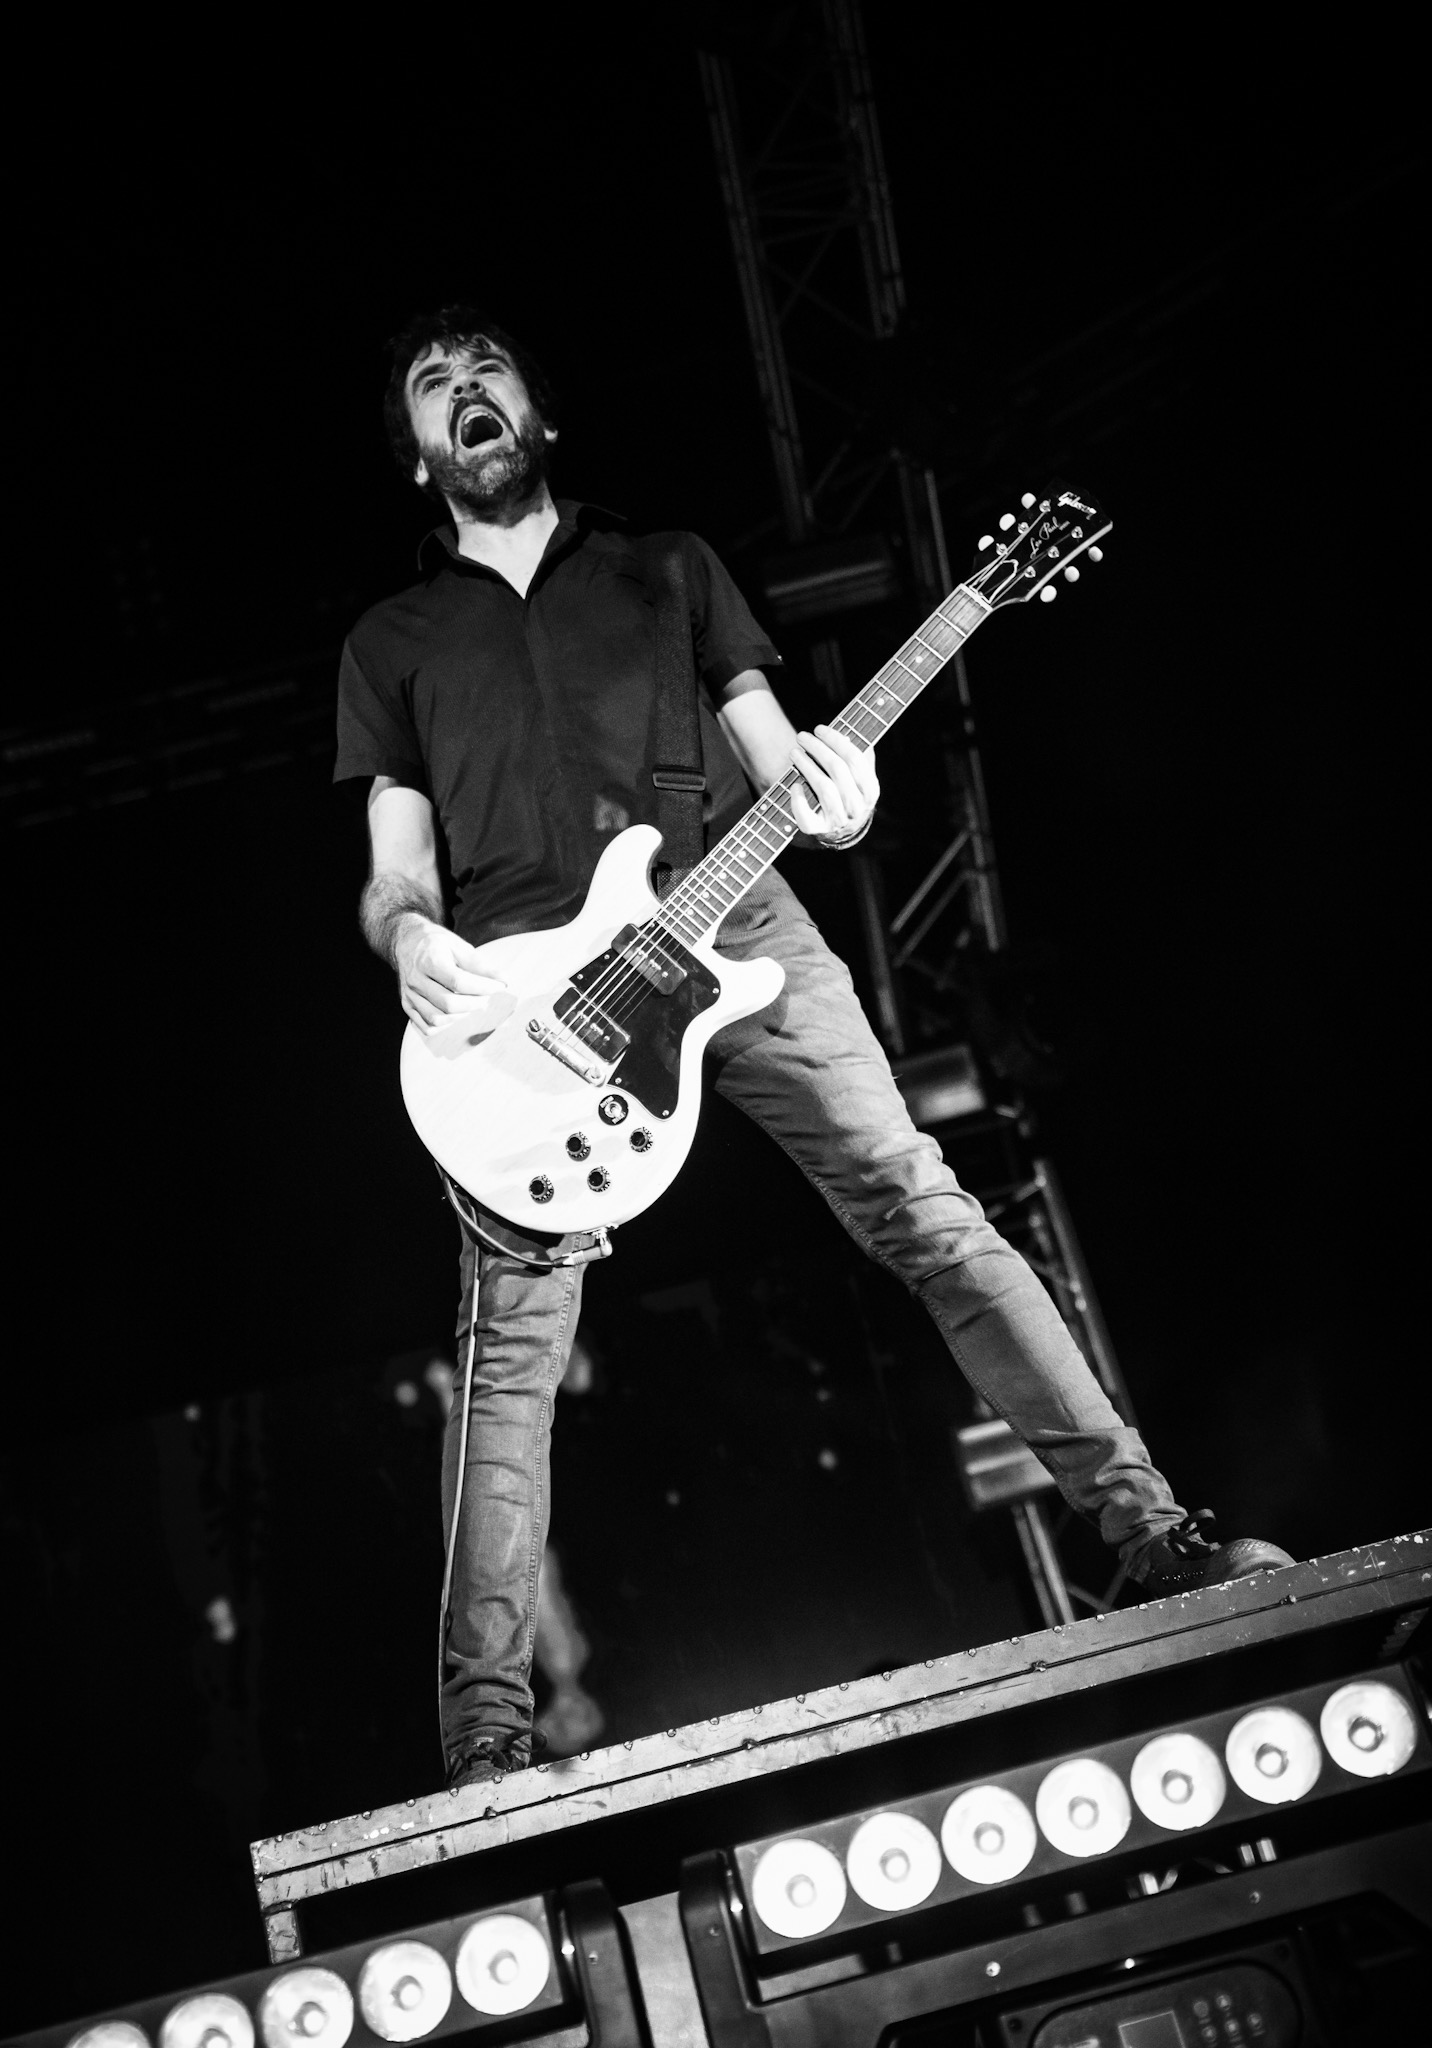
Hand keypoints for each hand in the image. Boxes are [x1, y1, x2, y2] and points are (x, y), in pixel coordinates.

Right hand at [394, 917, 508, 1031]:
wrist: (406, 942)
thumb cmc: (436, 943)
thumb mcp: (459, 945)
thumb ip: (480, 965)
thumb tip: (503, 980)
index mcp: (429, 960)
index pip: (459, 982)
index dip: (483, 988)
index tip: (500, 987)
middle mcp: (416, 979)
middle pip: (448, 1004)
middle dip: (475, 1004)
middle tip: (488, 998)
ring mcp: (409, 994)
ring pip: (436, 1018)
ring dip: (461, 1017)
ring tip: (473, 1006)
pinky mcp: (407, 1005)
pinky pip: (425, 1026)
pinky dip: (444, 1027)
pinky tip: (456, 1016)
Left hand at [789, 724, 878, 845]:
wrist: (843, 827)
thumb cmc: (848, 792)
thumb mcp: (859, 776)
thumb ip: (857, 756)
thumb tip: (845, 736)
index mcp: (870, 790)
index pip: (854, 758)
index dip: (835, 740)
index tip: (819, 729)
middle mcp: (857, 806)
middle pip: (837, 769)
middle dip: (817, 749)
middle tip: (802, 736)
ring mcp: (838, 820)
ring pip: (823, 788)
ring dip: (807, 766)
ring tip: (794, 752)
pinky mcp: (819, 829)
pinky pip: (807, 816)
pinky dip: (799, 801)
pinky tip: (795, 785)